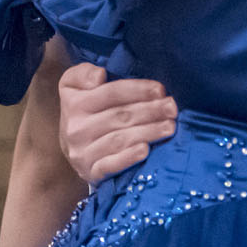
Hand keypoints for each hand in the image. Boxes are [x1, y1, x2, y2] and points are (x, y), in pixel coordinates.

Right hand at [59, 63, 177, 183]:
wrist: (74, 149)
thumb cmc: (85, 112)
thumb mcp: (74, 86)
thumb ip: (83, 73)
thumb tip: (99, 75)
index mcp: (74, 103)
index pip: (110, 93)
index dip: (138, 90)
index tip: (161, 90)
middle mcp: (75, 129)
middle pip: (119, 116)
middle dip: (150, 111)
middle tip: (172, 108)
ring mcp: (81, 153)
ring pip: (119, 139)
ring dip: (148, 132)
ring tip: (170, 127)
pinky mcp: (89, 172)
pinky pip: (109, 166)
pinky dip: (128, 158)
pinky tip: (146, 151)